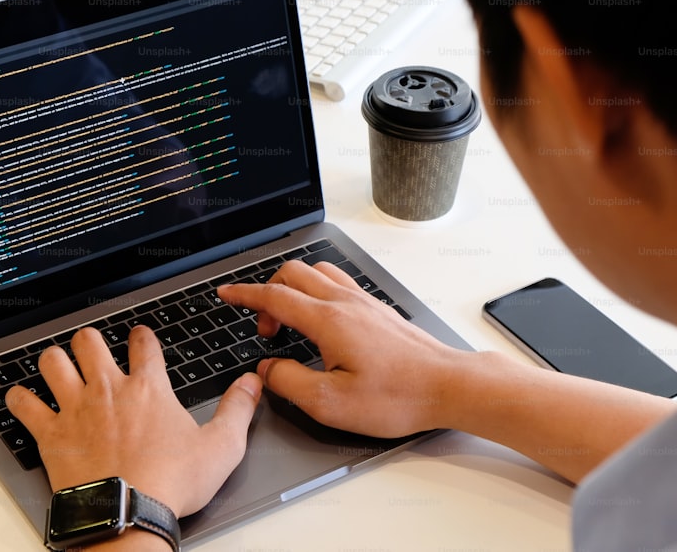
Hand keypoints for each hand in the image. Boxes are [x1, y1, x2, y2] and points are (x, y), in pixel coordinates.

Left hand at [5, 325, 261, 517]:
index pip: (143, 342)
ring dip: (55, 361)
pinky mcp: (51, 434)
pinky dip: (20, 399)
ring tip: (59, 366)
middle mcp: (108, 390)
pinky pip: (24, 404)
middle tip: (93, 350)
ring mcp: (75, 409)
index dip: (141, 336)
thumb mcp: (221, 447)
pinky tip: (22, 399)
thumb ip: (237, 410)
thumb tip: (252, 384)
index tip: (140, 338)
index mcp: (148, 388)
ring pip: (53, 362)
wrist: (127, 515)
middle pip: (89, 342)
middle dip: (90, 341)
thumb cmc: (170, 484)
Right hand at [219, 260, 469, 437]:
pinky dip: (317, 293)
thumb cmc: (398, 396)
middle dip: (268, 294)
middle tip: (265, 329)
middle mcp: (346, 303)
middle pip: (294, 274)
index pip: (275, 297)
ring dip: (294, 289)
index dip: (245, 294)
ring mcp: (364, 303)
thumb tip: (268, 369)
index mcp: (329, 320)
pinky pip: (339, 284)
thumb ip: (289, 382)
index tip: (227, 293)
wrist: (448, 386)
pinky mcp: (378, 310)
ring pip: (318, 273)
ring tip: (290, 323)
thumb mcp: (331, 403)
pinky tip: (322, 323)